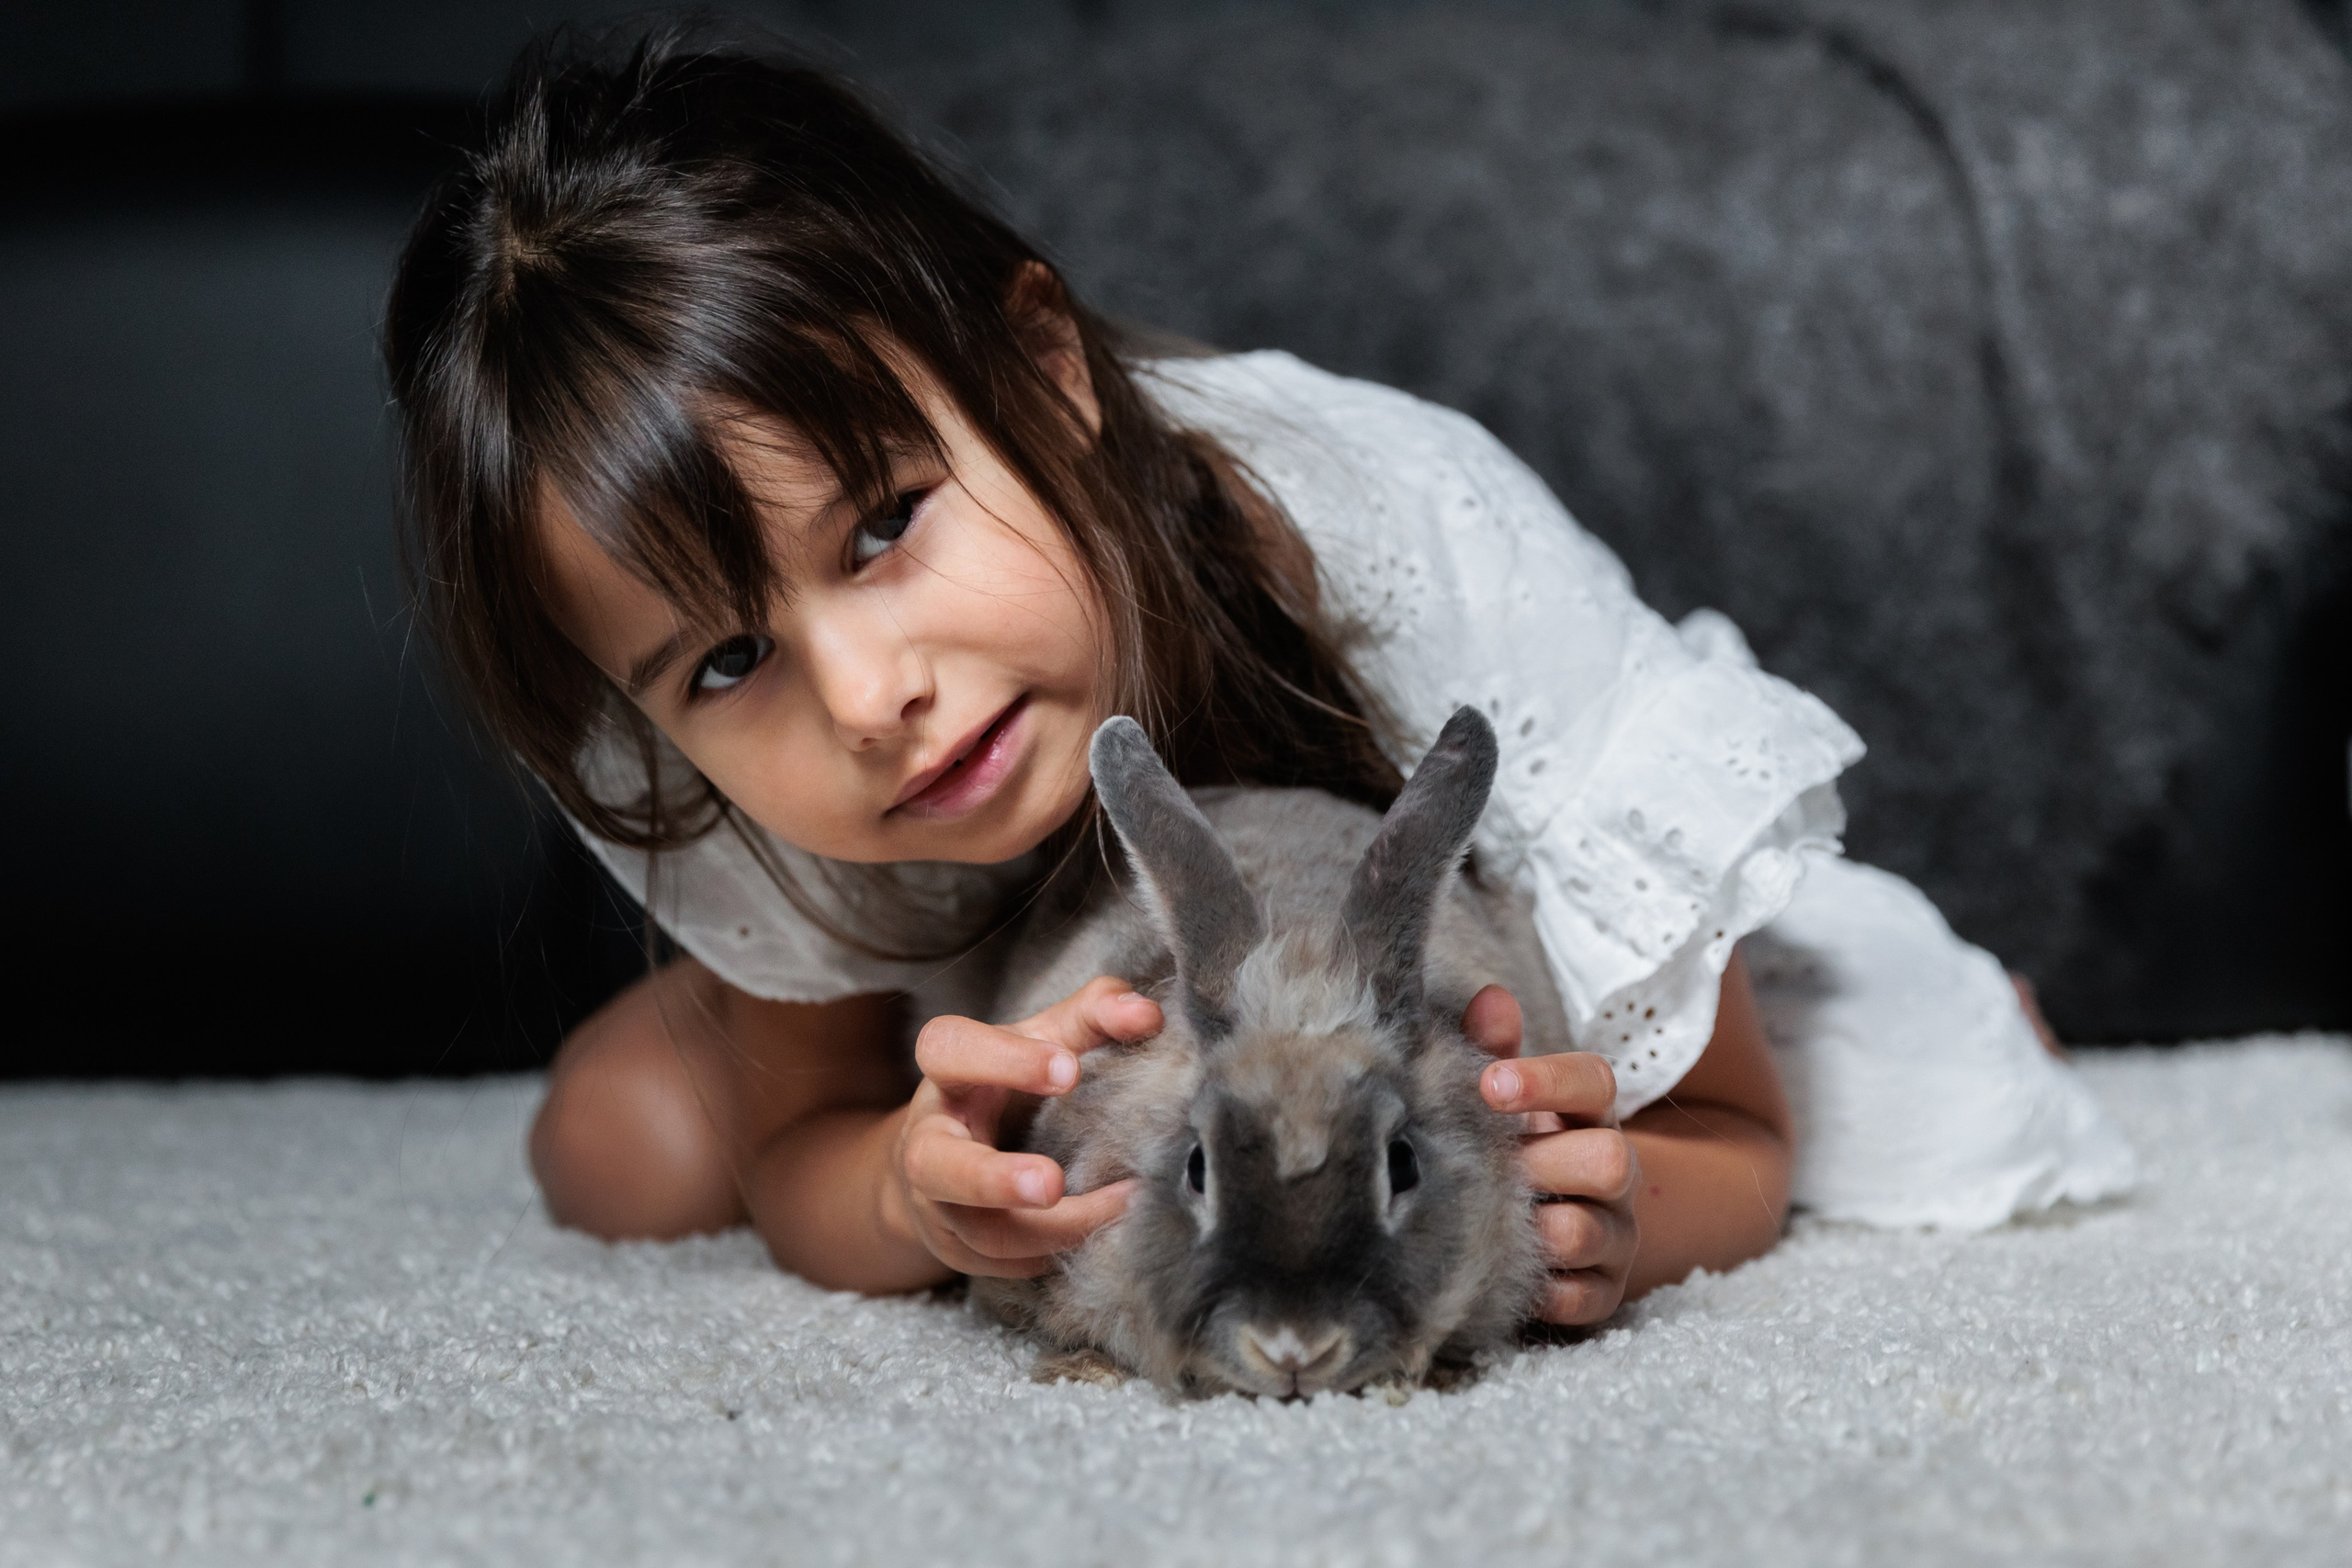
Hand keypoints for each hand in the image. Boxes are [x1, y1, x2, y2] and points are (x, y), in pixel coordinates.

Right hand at [890, 977, 1156, 1277]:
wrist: (948, 1156)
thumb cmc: (1008, 1087)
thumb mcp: (1041, 1041)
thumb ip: (1093, 1015)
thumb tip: (1148, 1013)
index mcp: (949, 1074)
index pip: (951, 1051)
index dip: (1005, 1061)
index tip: (1069, 1070)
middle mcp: (932, 1141)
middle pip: (936, 1164)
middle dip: (992, 1179)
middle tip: (1052, 1183)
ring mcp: (940, 1205)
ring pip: (978, 1232)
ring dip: (1048, 1233)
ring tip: (1118, 1210)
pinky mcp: (961, 1252)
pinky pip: (1003, 1267)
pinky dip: (1054, 1257)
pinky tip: (1102, 1240)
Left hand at [1464, 985, 1640, 1325]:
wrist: (1559, 1227)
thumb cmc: (1516, 1147)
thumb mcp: (1505, 1098)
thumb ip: (1494, 1049)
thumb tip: (1488, 1000)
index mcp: (1589, 1116)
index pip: (1595, 1082)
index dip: (1548, 1080)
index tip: (1490, 1083)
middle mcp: (1615, 1174)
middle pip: (1611, 1161)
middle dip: (1541, 1166)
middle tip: (1488, 1170)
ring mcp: (1614, 1237)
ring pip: (1585, 1233)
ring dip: (1529, 1228)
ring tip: (1483, 1222)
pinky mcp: (1602, 1294)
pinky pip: (1576, 1298)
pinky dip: (1534, 1288)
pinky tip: (1496, 1273)